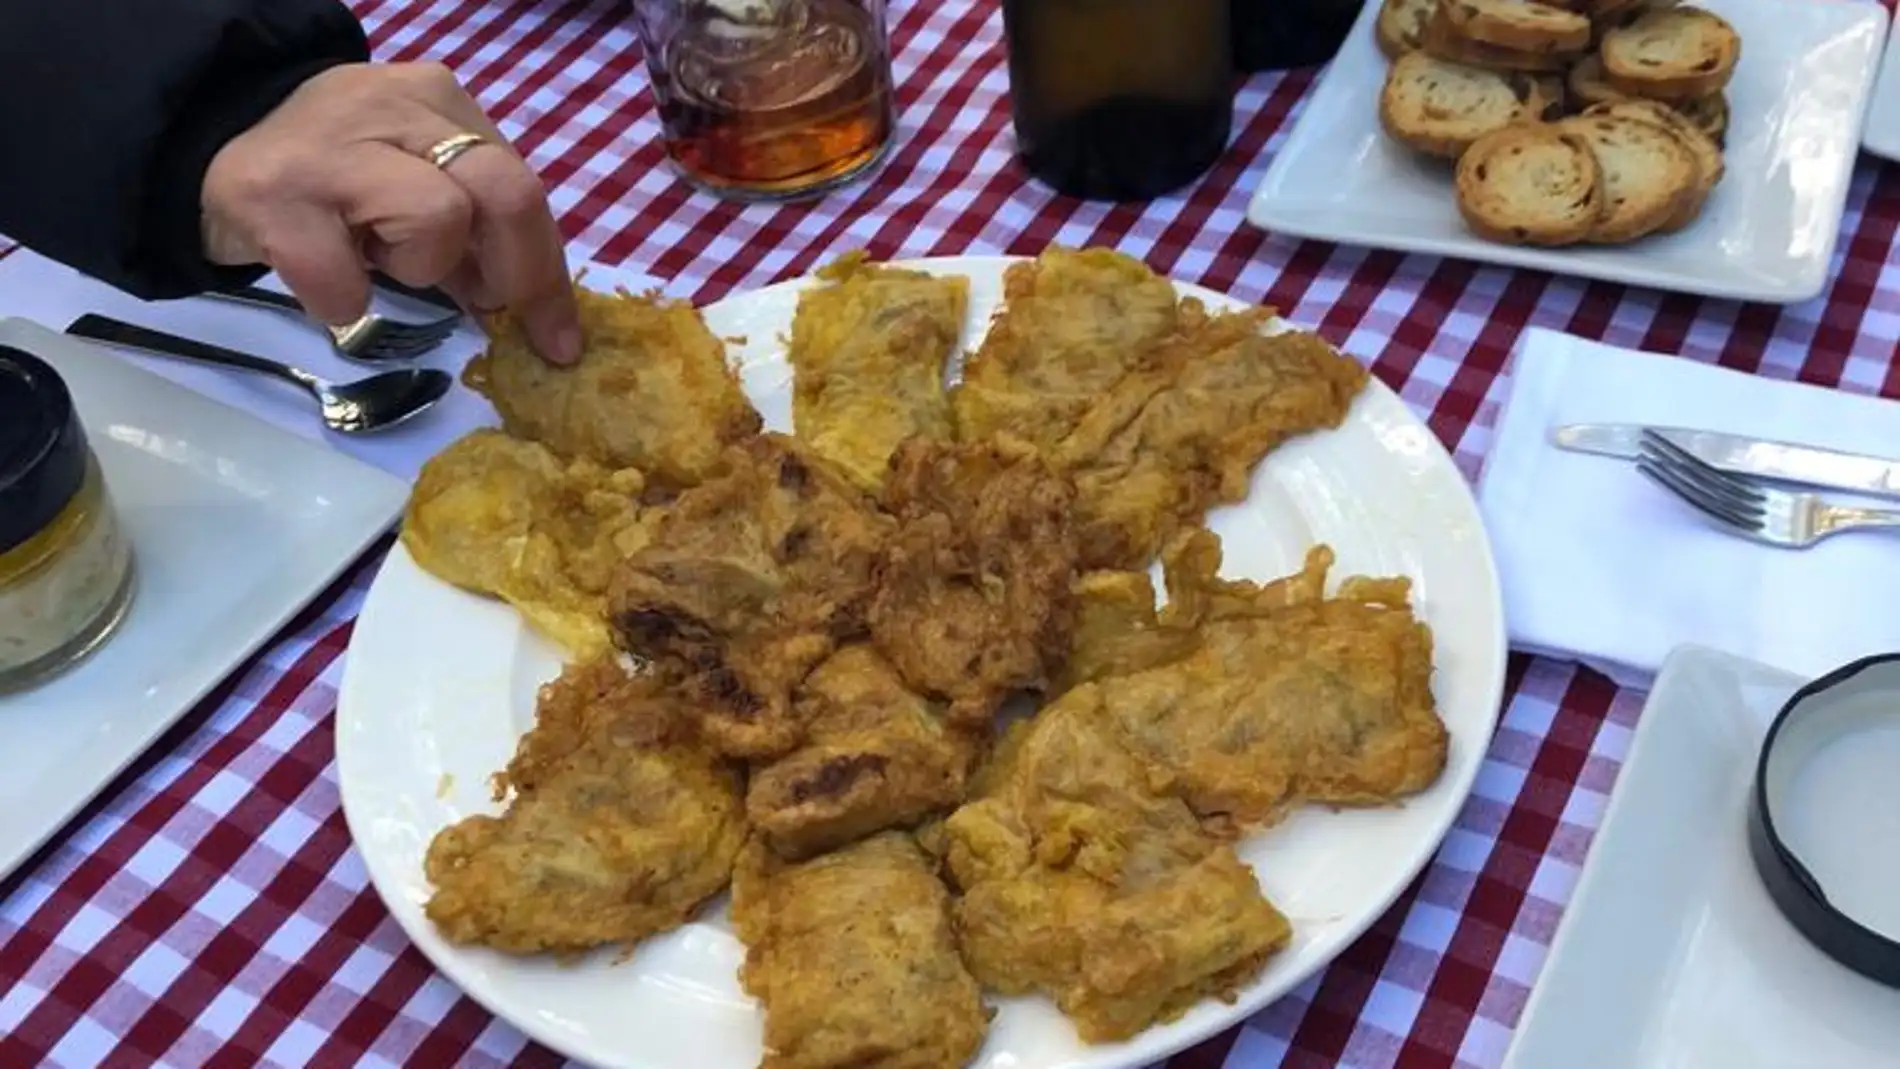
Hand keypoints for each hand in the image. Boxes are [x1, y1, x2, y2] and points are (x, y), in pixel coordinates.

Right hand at [199, 62, 579, 364]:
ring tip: (374, 260)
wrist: (203, 141)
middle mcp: (392, 107)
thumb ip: (471, 229)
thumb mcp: (410, 182)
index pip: (523, 186)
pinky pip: (342, 278)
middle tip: (490, 315)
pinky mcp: (273, 194)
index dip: (548, 272)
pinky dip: (344, 300)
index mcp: (438, 102)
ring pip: (437, 220)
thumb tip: (529, 307)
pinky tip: (327, 280)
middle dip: (517, 275)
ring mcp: (332, 146)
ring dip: (418, 269)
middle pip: (503, 193)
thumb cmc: (330, 177)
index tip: (559, 338)